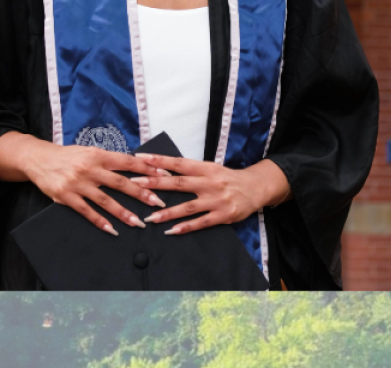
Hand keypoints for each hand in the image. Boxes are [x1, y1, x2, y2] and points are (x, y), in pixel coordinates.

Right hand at [0, 133, 165, 235]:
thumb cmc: (68, 156)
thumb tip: (135, 165)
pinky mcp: (66, 197)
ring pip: (105, 200)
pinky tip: (112, 230)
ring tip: (138, 223)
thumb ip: (108, 160)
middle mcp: (90, 168)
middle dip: (141, 193)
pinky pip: (87, 212)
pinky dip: (100, 221)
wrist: (39, 159)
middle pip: (120, 182)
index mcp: (98, 155)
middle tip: (158, 203)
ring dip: (123, 213)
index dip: (146, 168)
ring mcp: (78, 184)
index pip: (127, 161)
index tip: (163, 176)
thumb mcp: (89, 151)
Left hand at [131, 153, 288, 234]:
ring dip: (168, 212)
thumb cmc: (227, 178)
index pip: (178, 163)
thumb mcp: (211, 169)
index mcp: (205, 168)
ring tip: (150, 218)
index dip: (159, 161)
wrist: (255, 188)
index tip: (140, 159)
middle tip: (135, 185)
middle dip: (156, 184)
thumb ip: (190, 171)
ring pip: (188, 206)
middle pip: (179, 183)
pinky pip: (201, 222)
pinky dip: (186, 227)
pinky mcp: (223, 215)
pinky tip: (171, 231)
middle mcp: (210, 182)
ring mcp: (216, 199)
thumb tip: (162, 169)